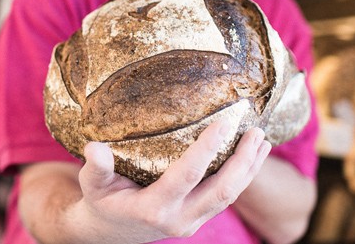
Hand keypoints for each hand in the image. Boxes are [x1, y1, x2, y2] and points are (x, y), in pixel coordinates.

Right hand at [73, 121, 270, 242]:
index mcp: (154, 208)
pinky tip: (249, 157)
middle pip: (221, 191)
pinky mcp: (198, 218)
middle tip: (255, 131)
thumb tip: (95, 148)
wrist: (109, 230)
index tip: (223, 124)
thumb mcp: (92, 184)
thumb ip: (95, 167)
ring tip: (262, 140)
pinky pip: (225, 197)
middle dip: (242, 161)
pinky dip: (241, 177)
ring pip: (229, 196)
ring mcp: (192, 222)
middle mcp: (179, 219)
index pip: (186, 176)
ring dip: (248, 169)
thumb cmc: (101, 200)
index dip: (206, 150)